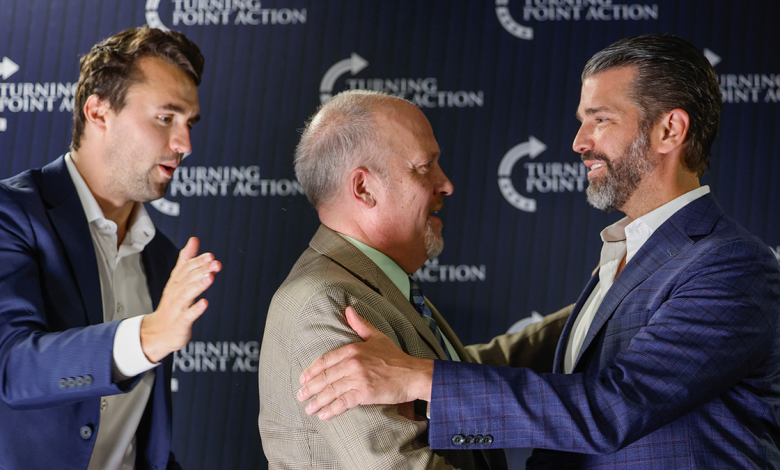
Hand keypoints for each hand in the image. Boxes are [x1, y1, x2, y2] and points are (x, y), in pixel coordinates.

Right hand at [140, 237, 220, 362]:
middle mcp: (175, 293)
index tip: (210, 255)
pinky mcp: (180, 322)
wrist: (158, 332)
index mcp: (176, 282)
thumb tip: (194, 240)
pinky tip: (205, 302)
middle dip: (201, 270)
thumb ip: (186, 260)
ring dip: (198, 285)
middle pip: (187, 279)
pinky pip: (188, 315)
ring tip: (210, 277)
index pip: (186, 269)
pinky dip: (196, 309)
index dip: (198, 262)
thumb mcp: (177, 280)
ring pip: (187, 294)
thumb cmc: (172, 305)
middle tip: (215, 263)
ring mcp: (177, 308)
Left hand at [297, 306, 433, 419]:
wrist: (413, 374)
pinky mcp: (365, 393)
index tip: (303, 379)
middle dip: (310, 388)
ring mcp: (358, 378)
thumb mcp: (377, 337)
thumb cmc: (396, 357)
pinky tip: (323, 415)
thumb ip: (360, 324)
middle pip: (325, 377)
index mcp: (353, 348)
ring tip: (308, 409)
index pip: (326, 360)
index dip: (312, 370)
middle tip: (300, 396)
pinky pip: (343, 402)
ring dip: (317, 401)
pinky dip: (331, 410)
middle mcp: (353, 362)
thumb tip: (348, 309)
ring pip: (331, 391)